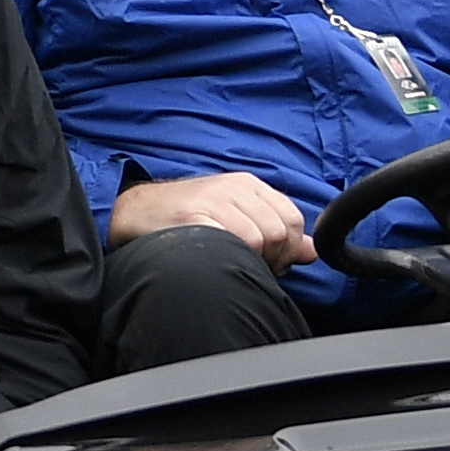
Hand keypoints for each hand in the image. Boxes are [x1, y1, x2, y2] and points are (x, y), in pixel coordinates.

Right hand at [109, 169, 316, 263]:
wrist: (137, 211)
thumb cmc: (186, 217)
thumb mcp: (235, 215)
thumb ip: (274, 230)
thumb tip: (311, 251)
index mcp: (247, 184)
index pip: (292, 217)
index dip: (290, 247)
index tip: (273, 262)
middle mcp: (233, 188)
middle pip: (279, 231)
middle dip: (273, 258)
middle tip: (252, 266)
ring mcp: (213, 200)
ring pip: (259, 239)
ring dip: (251, 261)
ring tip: (232, 262)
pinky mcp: (193, 216)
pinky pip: (232, 242)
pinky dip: (231, 258)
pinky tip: (217, 259)